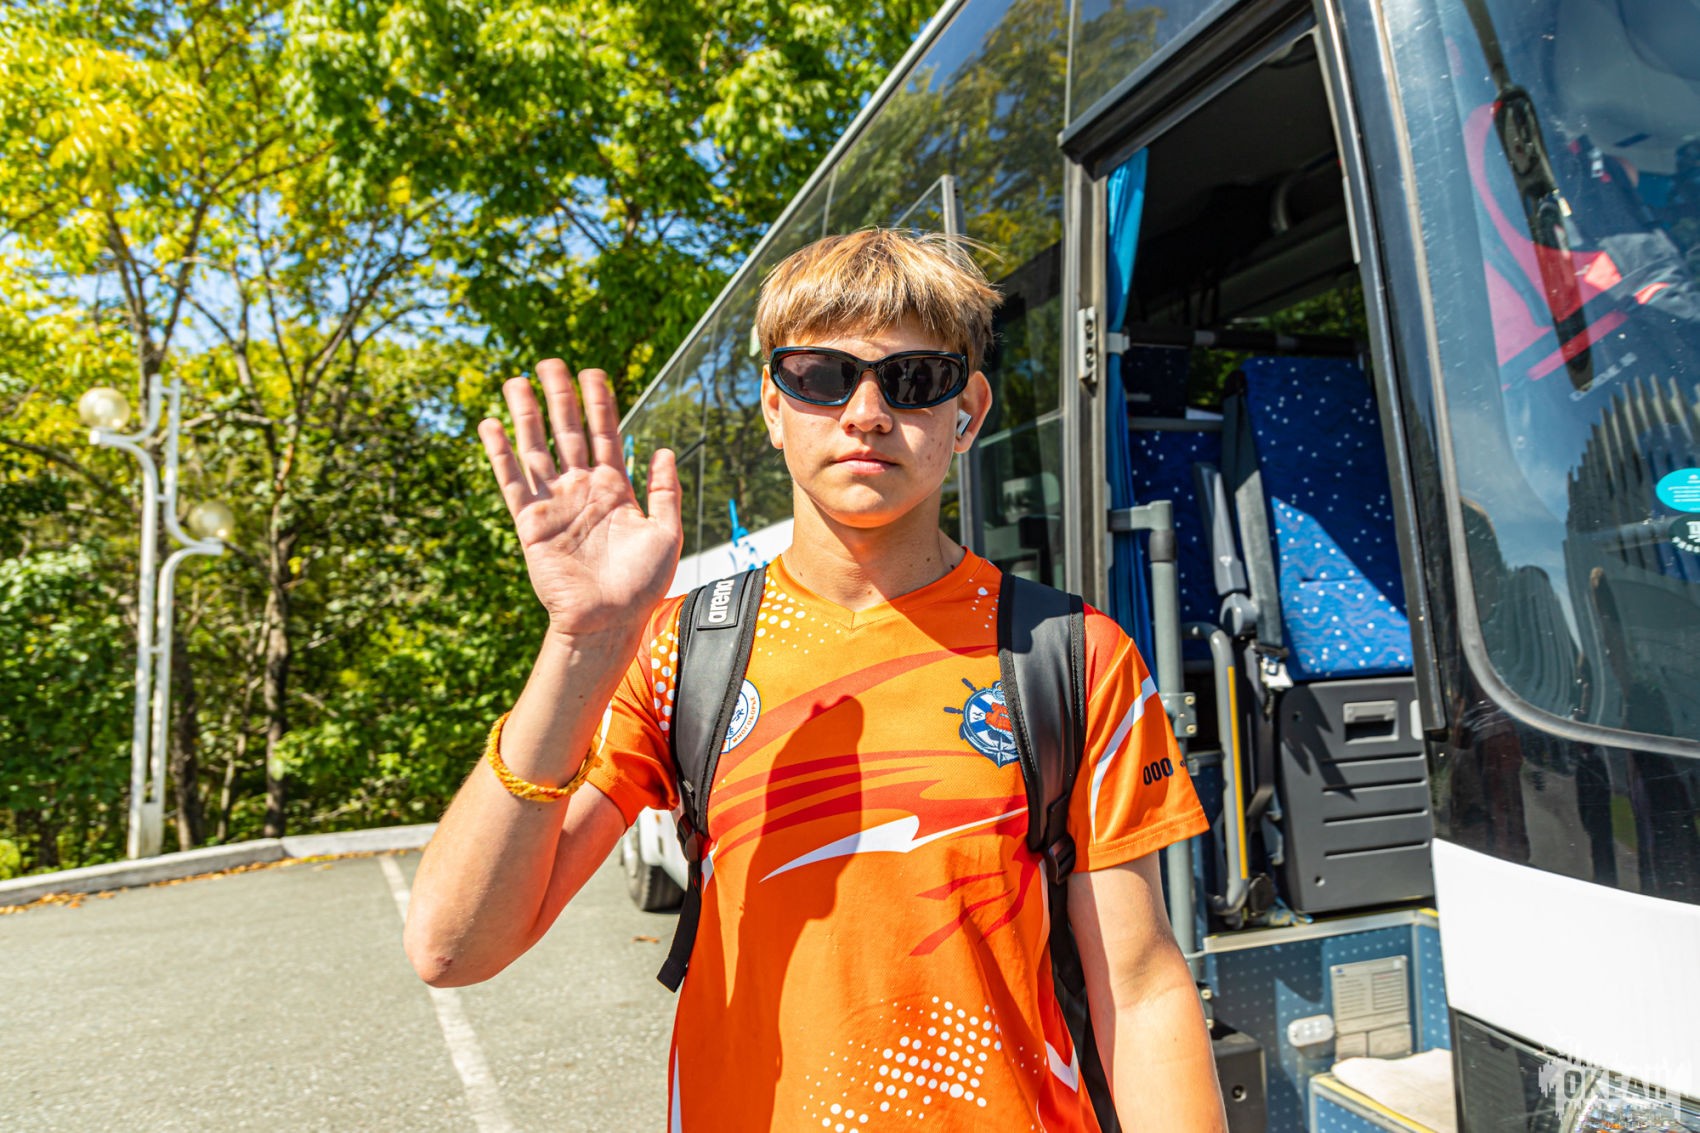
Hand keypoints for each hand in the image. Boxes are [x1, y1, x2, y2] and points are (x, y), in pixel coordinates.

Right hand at [478, 361, 681, 640]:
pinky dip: (500, 453)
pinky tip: (490, 425)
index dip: (599, 403)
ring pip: (536, 449)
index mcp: (614, 488)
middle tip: (550, 362)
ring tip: (514, 380)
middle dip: (559, 396)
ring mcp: (555, 503)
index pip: (605, 434)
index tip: (592, 372)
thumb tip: (664, 448)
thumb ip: (665, 490)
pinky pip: (513, 482)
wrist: (611, 621)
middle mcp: (581, 489)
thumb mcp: (666, 533)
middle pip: (568, 431)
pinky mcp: (531, 523)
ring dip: (526, 415)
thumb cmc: (641, 585)